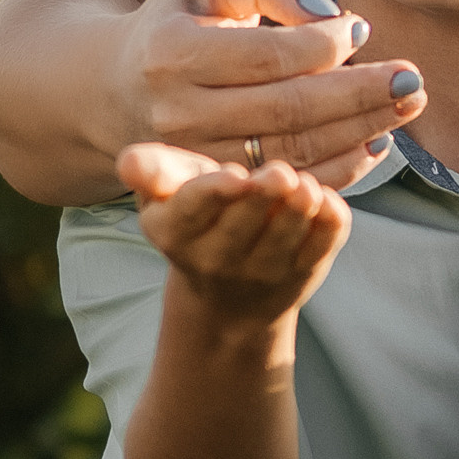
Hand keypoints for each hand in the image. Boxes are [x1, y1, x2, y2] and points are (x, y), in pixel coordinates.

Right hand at [117, 0, 426, 189]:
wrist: (119, 87)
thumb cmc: (180, 17)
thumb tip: (328, 15)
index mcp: (170, 53)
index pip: (268, 56)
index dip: (326, 45)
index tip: (360, 29)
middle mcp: (176, 114)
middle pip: (287, 110)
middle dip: (359, 94)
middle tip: (411, 78)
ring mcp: (194, 160)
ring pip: (293, 153)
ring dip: (360, 130)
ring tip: (406, 105)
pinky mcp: (216, 188)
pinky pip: (288, 182)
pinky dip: (340, 166)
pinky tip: (376, 139)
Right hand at [119, 142, 350, 328]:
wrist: (226, 296)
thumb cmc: (194, 217)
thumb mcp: (165, 193)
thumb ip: (152, 170)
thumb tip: (128, 163)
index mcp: (173, 230)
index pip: (194, 207)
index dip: (218, 191)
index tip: (235, 176)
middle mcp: (215, 259)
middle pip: (246, 220)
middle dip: (266, 194)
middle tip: (278, 172)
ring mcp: (263, 272)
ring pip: (287, 232)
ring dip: (301, 204)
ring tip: (302, 183)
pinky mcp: (305, 274)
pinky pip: (323, 244)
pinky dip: (330, 220)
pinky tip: (324, 199)